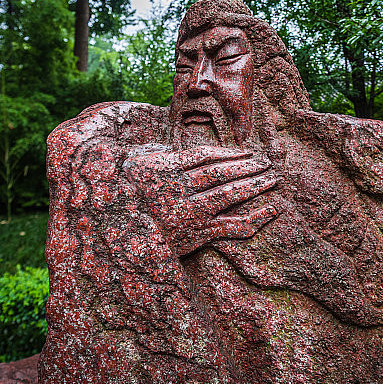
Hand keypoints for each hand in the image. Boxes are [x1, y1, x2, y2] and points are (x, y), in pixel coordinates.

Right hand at [122, 145, 279, 254]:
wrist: (109, 239)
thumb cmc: (121, 196)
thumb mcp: (133, 167)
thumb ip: (155, 153)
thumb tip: (171, 144)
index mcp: (164, 169)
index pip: (204, 156)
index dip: (228, 152)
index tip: (246, 151)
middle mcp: (178, 190)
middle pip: (220, 173)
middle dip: (248, 166)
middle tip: (268, 162)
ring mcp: (188, 214)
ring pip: (229, 194)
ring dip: (255, 185)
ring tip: (273, 177)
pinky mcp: (195, 236)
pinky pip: (231, 227)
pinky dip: (255, 219)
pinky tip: (272, 209)